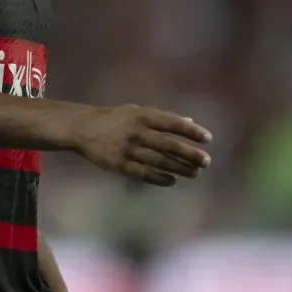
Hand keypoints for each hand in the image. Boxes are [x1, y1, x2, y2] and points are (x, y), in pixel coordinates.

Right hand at [70, 104, 212, 185]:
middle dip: (191, 154)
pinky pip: (145, 174)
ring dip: (181, 168)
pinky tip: (173, 180)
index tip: (208, 139)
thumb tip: (190, 123)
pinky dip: (161, 178)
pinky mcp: (121, 165)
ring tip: (195, 173)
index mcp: (142, 116)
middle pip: (170, 145)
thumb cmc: (115, 119)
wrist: (84, 128)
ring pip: (160, 162)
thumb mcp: (136, 112)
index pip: (173, 123)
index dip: (192, 131)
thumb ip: (162, 118)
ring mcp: (129, 150)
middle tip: (207, 161)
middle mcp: (137, 132)